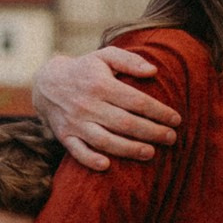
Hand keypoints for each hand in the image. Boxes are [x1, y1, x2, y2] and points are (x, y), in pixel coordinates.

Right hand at [34, 45, 182, 172]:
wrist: (46, 83)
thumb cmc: (85, 70)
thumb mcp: (105, 56)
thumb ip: (129, 61)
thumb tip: (153, 71)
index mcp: (101, 84)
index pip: (136, 100)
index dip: (158, 111)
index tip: (176, 119)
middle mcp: (88, 104)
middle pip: (125, 122)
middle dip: (151, 132)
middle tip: (172, 138)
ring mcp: (75, 122)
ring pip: (104, 140)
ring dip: (129, 149)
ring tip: (151, 153)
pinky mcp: (64, 136)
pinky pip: (77, 151)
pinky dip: (90, 160)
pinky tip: (107, 166)